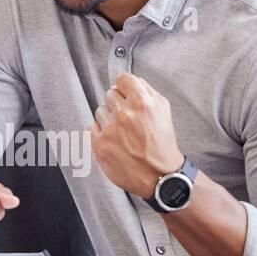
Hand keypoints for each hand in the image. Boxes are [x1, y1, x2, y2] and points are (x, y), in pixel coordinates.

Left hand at [90, 72, 184, 197]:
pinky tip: (116, 141)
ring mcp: (110, 129)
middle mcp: (124, 114)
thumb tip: (129, 81)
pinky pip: (93, 127)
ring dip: (110, 119)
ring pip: (100, 110)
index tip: (126, 93)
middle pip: (110, 94)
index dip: (125, 86)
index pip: (122, 78)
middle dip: (118, 104)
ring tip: (124, 133)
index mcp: (142, 102)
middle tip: (129, 119)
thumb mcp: (163, 110)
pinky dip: (102, 133)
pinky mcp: (99, 144)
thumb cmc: (162, 143)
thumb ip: (146, 90)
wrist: (160, 176)